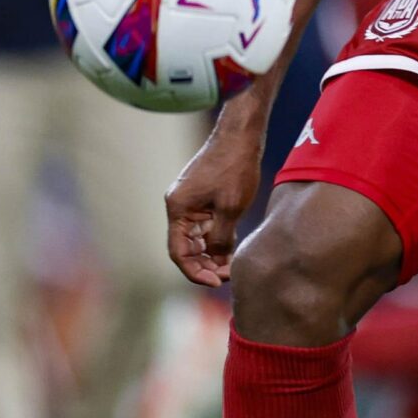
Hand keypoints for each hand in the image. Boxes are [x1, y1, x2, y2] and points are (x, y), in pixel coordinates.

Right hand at [165, 114, 266, 286]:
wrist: (240, 135)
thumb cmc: (235, 167)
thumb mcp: (230, 208)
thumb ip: (221, 237)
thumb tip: (216, 260)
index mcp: (178, 209)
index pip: (178, 252)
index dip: (195, 271)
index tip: (216, 282)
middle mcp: (178, 206)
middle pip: (186, 247)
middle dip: (204, 264)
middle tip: (227, 277)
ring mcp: (189, 201)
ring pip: (196, 237)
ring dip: (211, 253)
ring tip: (230, 267)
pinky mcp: (202, 197)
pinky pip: (204, 225)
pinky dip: (215, 238)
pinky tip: (230, 250)